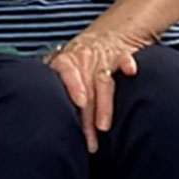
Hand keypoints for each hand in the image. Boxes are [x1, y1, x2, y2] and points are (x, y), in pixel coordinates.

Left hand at [46, 30, 142, 152]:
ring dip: (104, 105)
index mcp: (66, 62)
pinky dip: (127, 64)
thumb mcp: (66, 71)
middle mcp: (84, 60)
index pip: (67, 71)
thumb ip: (59, 92)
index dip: (73, 86)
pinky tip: (131, 72)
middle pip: (85, 89)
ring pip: (104, 81)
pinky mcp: (122, 55)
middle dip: (86, 117)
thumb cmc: (80, 64)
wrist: (105, 36)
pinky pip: (124, 58)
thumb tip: (46, 126)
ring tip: (103, 127)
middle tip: (88, 141)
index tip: (80, 103)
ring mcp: (103, 58)